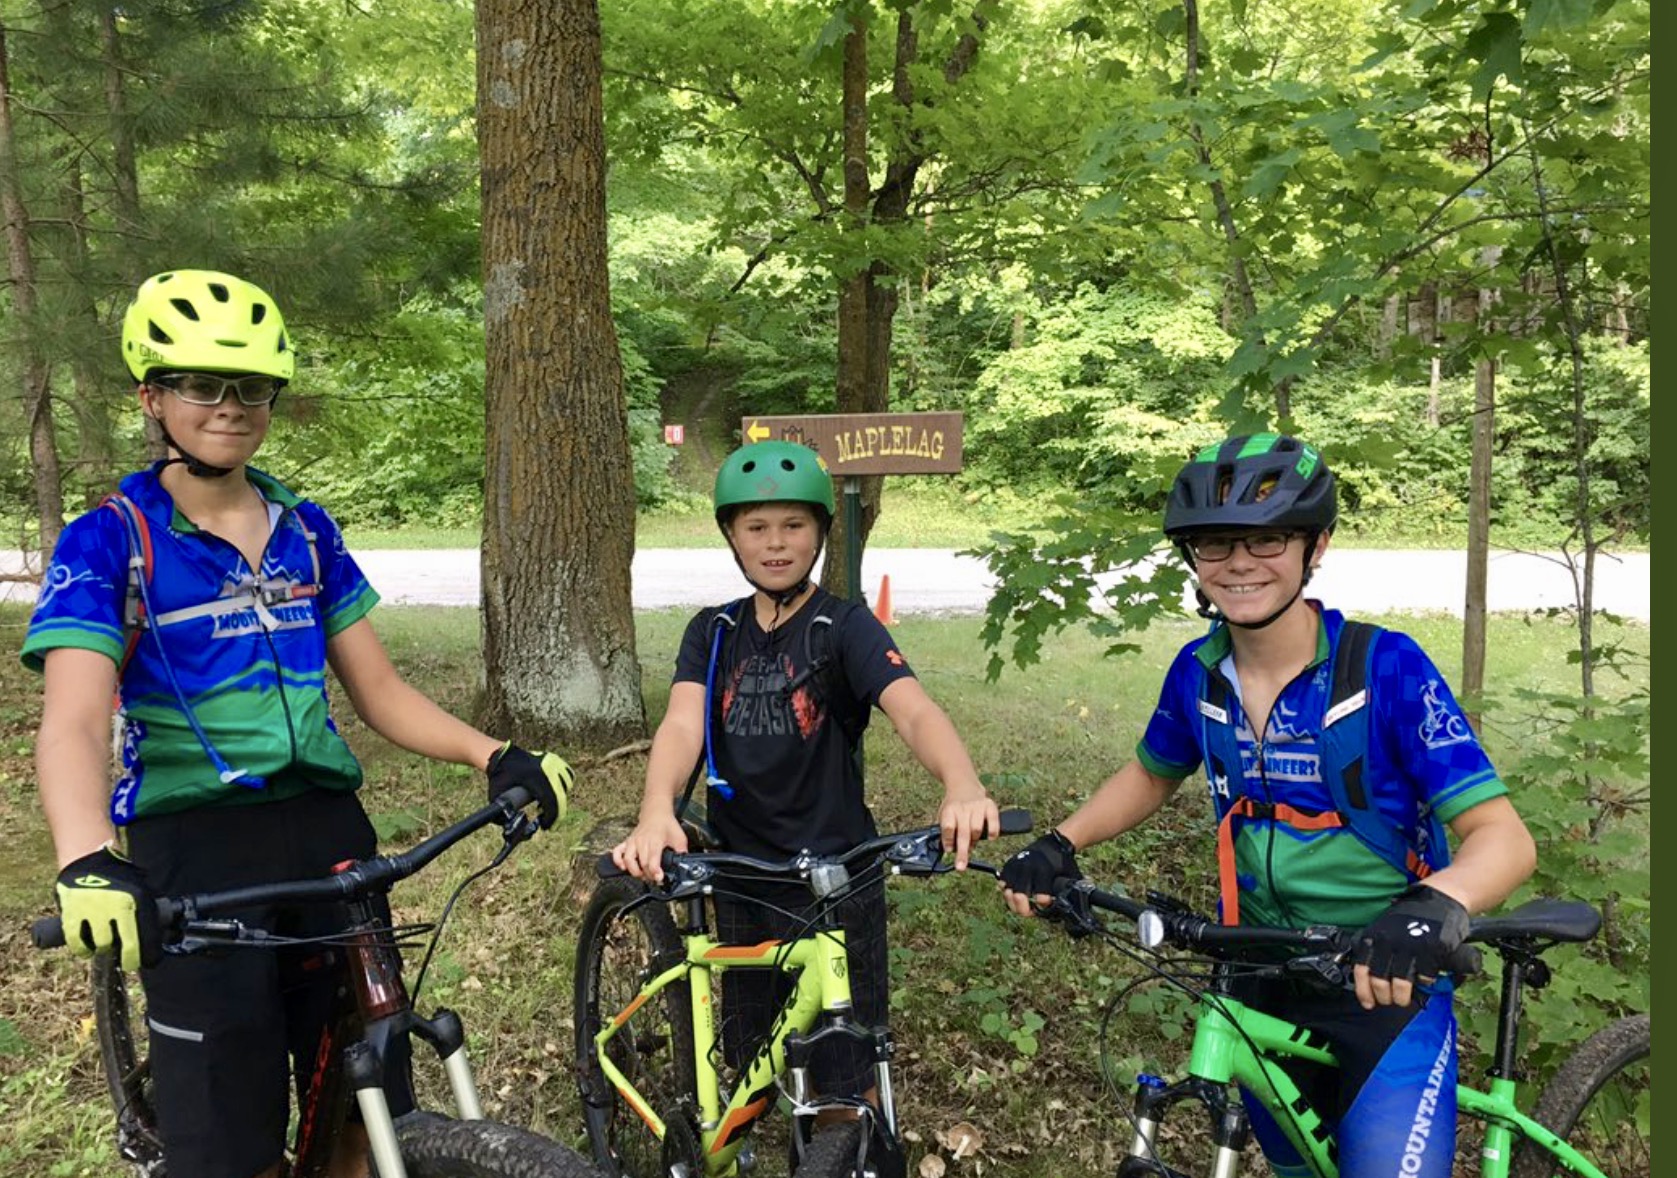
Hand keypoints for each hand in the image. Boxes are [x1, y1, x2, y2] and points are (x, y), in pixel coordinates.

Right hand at [56, 846, 161, 971]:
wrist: (88, 860)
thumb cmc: (117, 878)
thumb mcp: (140, 888)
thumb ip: (146, 908)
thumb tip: (157, 933)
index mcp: (138, 899)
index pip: (148, 935)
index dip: (151, 954)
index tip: (150, 961)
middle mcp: (117, 906)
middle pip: (127, 945)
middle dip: (130, 959)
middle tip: (129, 963)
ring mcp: (94, 910)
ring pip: (102, 944)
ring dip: (105, 949)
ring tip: (106, 947)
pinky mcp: (72, 913)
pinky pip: (77, 941)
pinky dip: (82, 949)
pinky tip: (87, 950)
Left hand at [486, 742, 572, 828]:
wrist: (501, 755)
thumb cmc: (498, 776)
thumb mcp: (495, 796)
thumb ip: (499, 815)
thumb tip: (508, 828)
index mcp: (534, 778)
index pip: (550, 801)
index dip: (550, 817)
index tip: (545, 826)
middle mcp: (546, 769)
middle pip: (560, 796)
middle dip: (557, 812)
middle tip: (548, 822)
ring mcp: (551, 762)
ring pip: (566, 784)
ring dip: (560, 798)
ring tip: (546, 805)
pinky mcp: (553, 759)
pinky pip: (566, 774)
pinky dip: (563, 785)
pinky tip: (552, 792)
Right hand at [611, 810, 687, 883]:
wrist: (656, 812)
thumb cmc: (666, 824)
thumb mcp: (679, 838)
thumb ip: (682, 852)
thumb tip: (684, 864)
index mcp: (655, 841)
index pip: (652, 859)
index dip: (655, 871)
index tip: (659, 877)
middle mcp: (642, 841)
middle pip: (641, 863)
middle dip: (647, 875)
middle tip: (654, 879)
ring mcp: (633, 842)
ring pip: (628, 859)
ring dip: (633, 871)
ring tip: (642, 875)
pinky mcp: (627, 842)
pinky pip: (617, 851)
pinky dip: (618, 861)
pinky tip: (623, 867)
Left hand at [938, 785, 1001, 870]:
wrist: (963, 785)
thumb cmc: (953, 807)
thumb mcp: (944, 815)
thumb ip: (946, 832)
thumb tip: (952, 851)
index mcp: (949, 810)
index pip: (948, 827)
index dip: (948, 840)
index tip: (949, 850)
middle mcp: (963, 807)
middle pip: (963, 833)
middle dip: (962, 852)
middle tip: (961, 867)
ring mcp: (977, 806)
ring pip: (977, 830)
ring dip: (975, 840)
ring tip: (972, 841)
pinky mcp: (990, 805)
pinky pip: (994, 822)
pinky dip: (993, 832)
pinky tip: (990, 837)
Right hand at [999, 830, 1081, 916]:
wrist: (1052, 843)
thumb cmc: (1063, 861)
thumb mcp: (1072, 874)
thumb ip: (1077, 888)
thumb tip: (1086, 903)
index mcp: (1045, 870)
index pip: (1041, 897)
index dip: (1044, 906)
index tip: (1047, 906)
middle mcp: (1028, 867)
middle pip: (1018, 896)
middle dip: (1024, 909)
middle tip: (1031, 912)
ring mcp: (1017, 865)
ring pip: (1007, 891)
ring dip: (1013, 903)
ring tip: (1023, 906)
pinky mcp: (1010, 864)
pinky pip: (1002, 883)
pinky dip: (1006, 892)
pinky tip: (1015, 895)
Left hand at [1350, 884, 1469, 1008]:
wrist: (1439, 900)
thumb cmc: (1411, 918)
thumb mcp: (1385, 929)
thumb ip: (1377, 950)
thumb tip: (1369, 981)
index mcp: (1375, 937)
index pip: (1362, 969)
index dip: (1363, 991)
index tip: (1368, 1003)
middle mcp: (1389, 942)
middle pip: (1380, 982)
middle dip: (1384, 998)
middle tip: (1390, 1001)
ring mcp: (1410, 946)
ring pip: (1400, 985)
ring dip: (1402, 998)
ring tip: (1404, 998)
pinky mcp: (1431, 949)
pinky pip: (1424, 977)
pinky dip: (1424, 983)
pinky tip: (1425, 980)